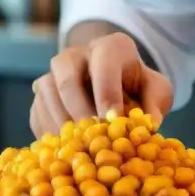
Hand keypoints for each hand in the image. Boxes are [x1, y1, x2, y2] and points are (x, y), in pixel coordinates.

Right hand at [29, 32, 173, 137]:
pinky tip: (64, 148)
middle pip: (66, 74)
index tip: (112, 120)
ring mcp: (54, 73)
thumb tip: (149, 125)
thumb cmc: (138, 88)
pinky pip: (37, 111)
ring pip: (46, 91)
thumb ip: (156, 103)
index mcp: (111, 47)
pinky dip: (48, 131)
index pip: (104, 65)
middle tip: (90, 136)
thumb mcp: (157, 90)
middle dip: (78, 108)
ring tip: (76, 146)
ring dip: (59, 121)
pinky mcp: (40, 95)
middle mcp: (78, 54)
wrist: (115, 85)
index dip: (106, 93)